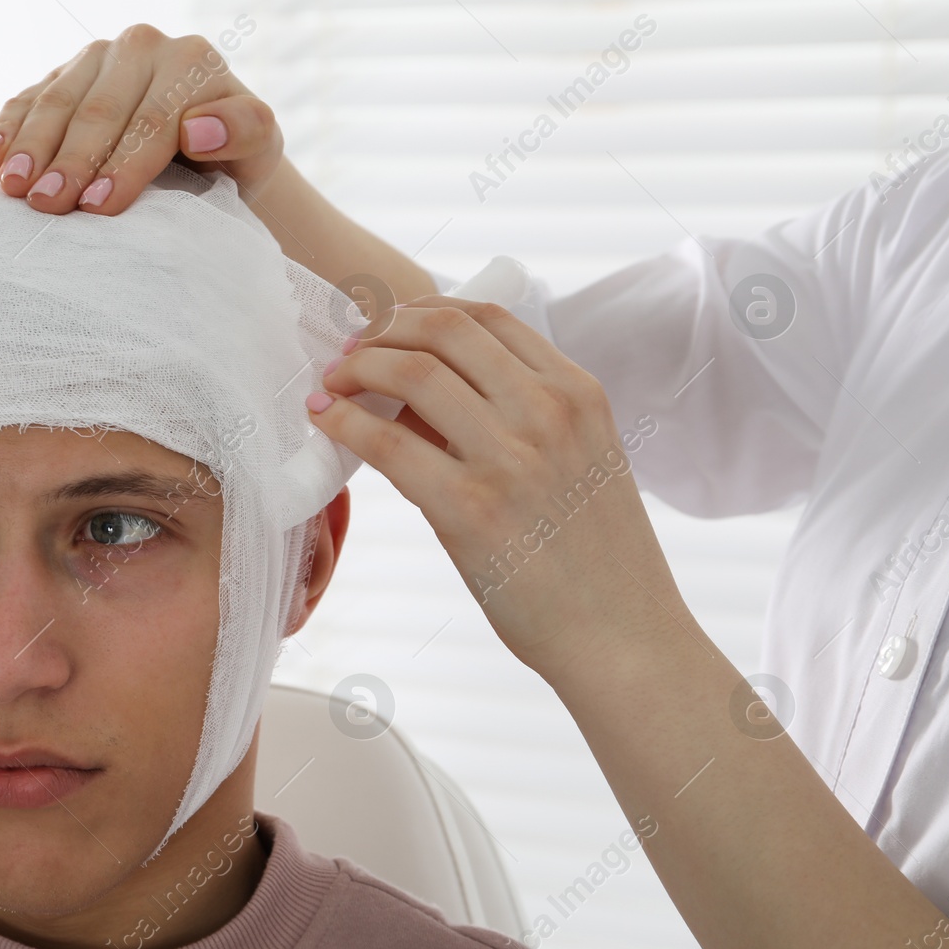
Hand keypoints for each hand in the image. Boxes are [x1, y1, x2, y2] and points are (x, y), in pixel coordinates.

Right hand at [0, 23, 283, 215]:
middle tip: (46, 205)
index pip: (152, 118)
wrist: (208, 151)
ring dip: (31, 146)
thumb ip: (246, 130)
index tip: (100, 206)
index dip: (124, 164)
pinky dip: (7, 128)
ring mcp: (97, 57)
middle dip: (70, 160)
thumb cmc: (235, 158)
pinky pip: (29, 97)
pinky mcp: (64, 74)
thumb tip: (199, 129)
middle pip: (100, 109)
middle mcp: (142, 48)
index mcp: (191, 61)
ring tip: (12, 188)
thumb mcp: (260, 148)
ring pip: (59, 100)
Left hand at [309, 297, 688, 679]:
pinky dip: (344, 422)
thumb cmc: (594, 559)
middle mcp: (548, 411)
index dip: (420, 311)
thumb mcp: (579, 461)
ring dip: (355, 369)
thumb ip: (515, 417)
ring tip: (331, 385)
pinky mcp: (470, 508)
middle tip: (347, 353)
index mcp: (578, 392)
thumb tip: (415, 396)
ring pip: (412, 372)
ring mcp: (510, 457)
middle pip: (443, 330)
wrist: (623, 637)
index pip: (486, 316)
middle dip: (381, 330)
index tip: (387, 329)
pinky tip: (325, 422)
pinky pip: (387, 443)